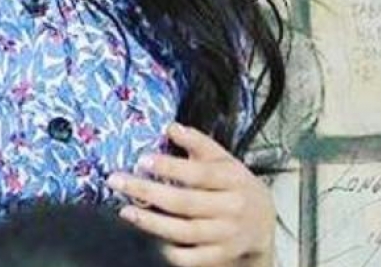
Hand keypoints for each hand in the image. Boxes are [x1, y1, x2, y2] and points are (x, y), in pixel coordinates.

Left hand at [106, 123, 275, 266]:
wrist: (263, 223)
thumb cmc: (234, 184)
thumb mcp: (224, 159)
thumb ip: (198, 143)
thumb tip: (172, 127)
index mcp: (233, 179)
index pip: (199, 173)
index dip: (171, 167)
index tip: (142, 160)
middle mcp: (232, 207)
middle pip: (185, 202)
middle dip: (147, 191)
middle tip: (117, 181)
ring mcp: (227, 235)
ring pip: (184, 232)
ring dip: (151, 222)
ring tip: (125, 210)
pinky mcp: (221, 256)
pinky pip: (191, 258)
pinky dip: (170, 252)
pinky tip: (148, 239)